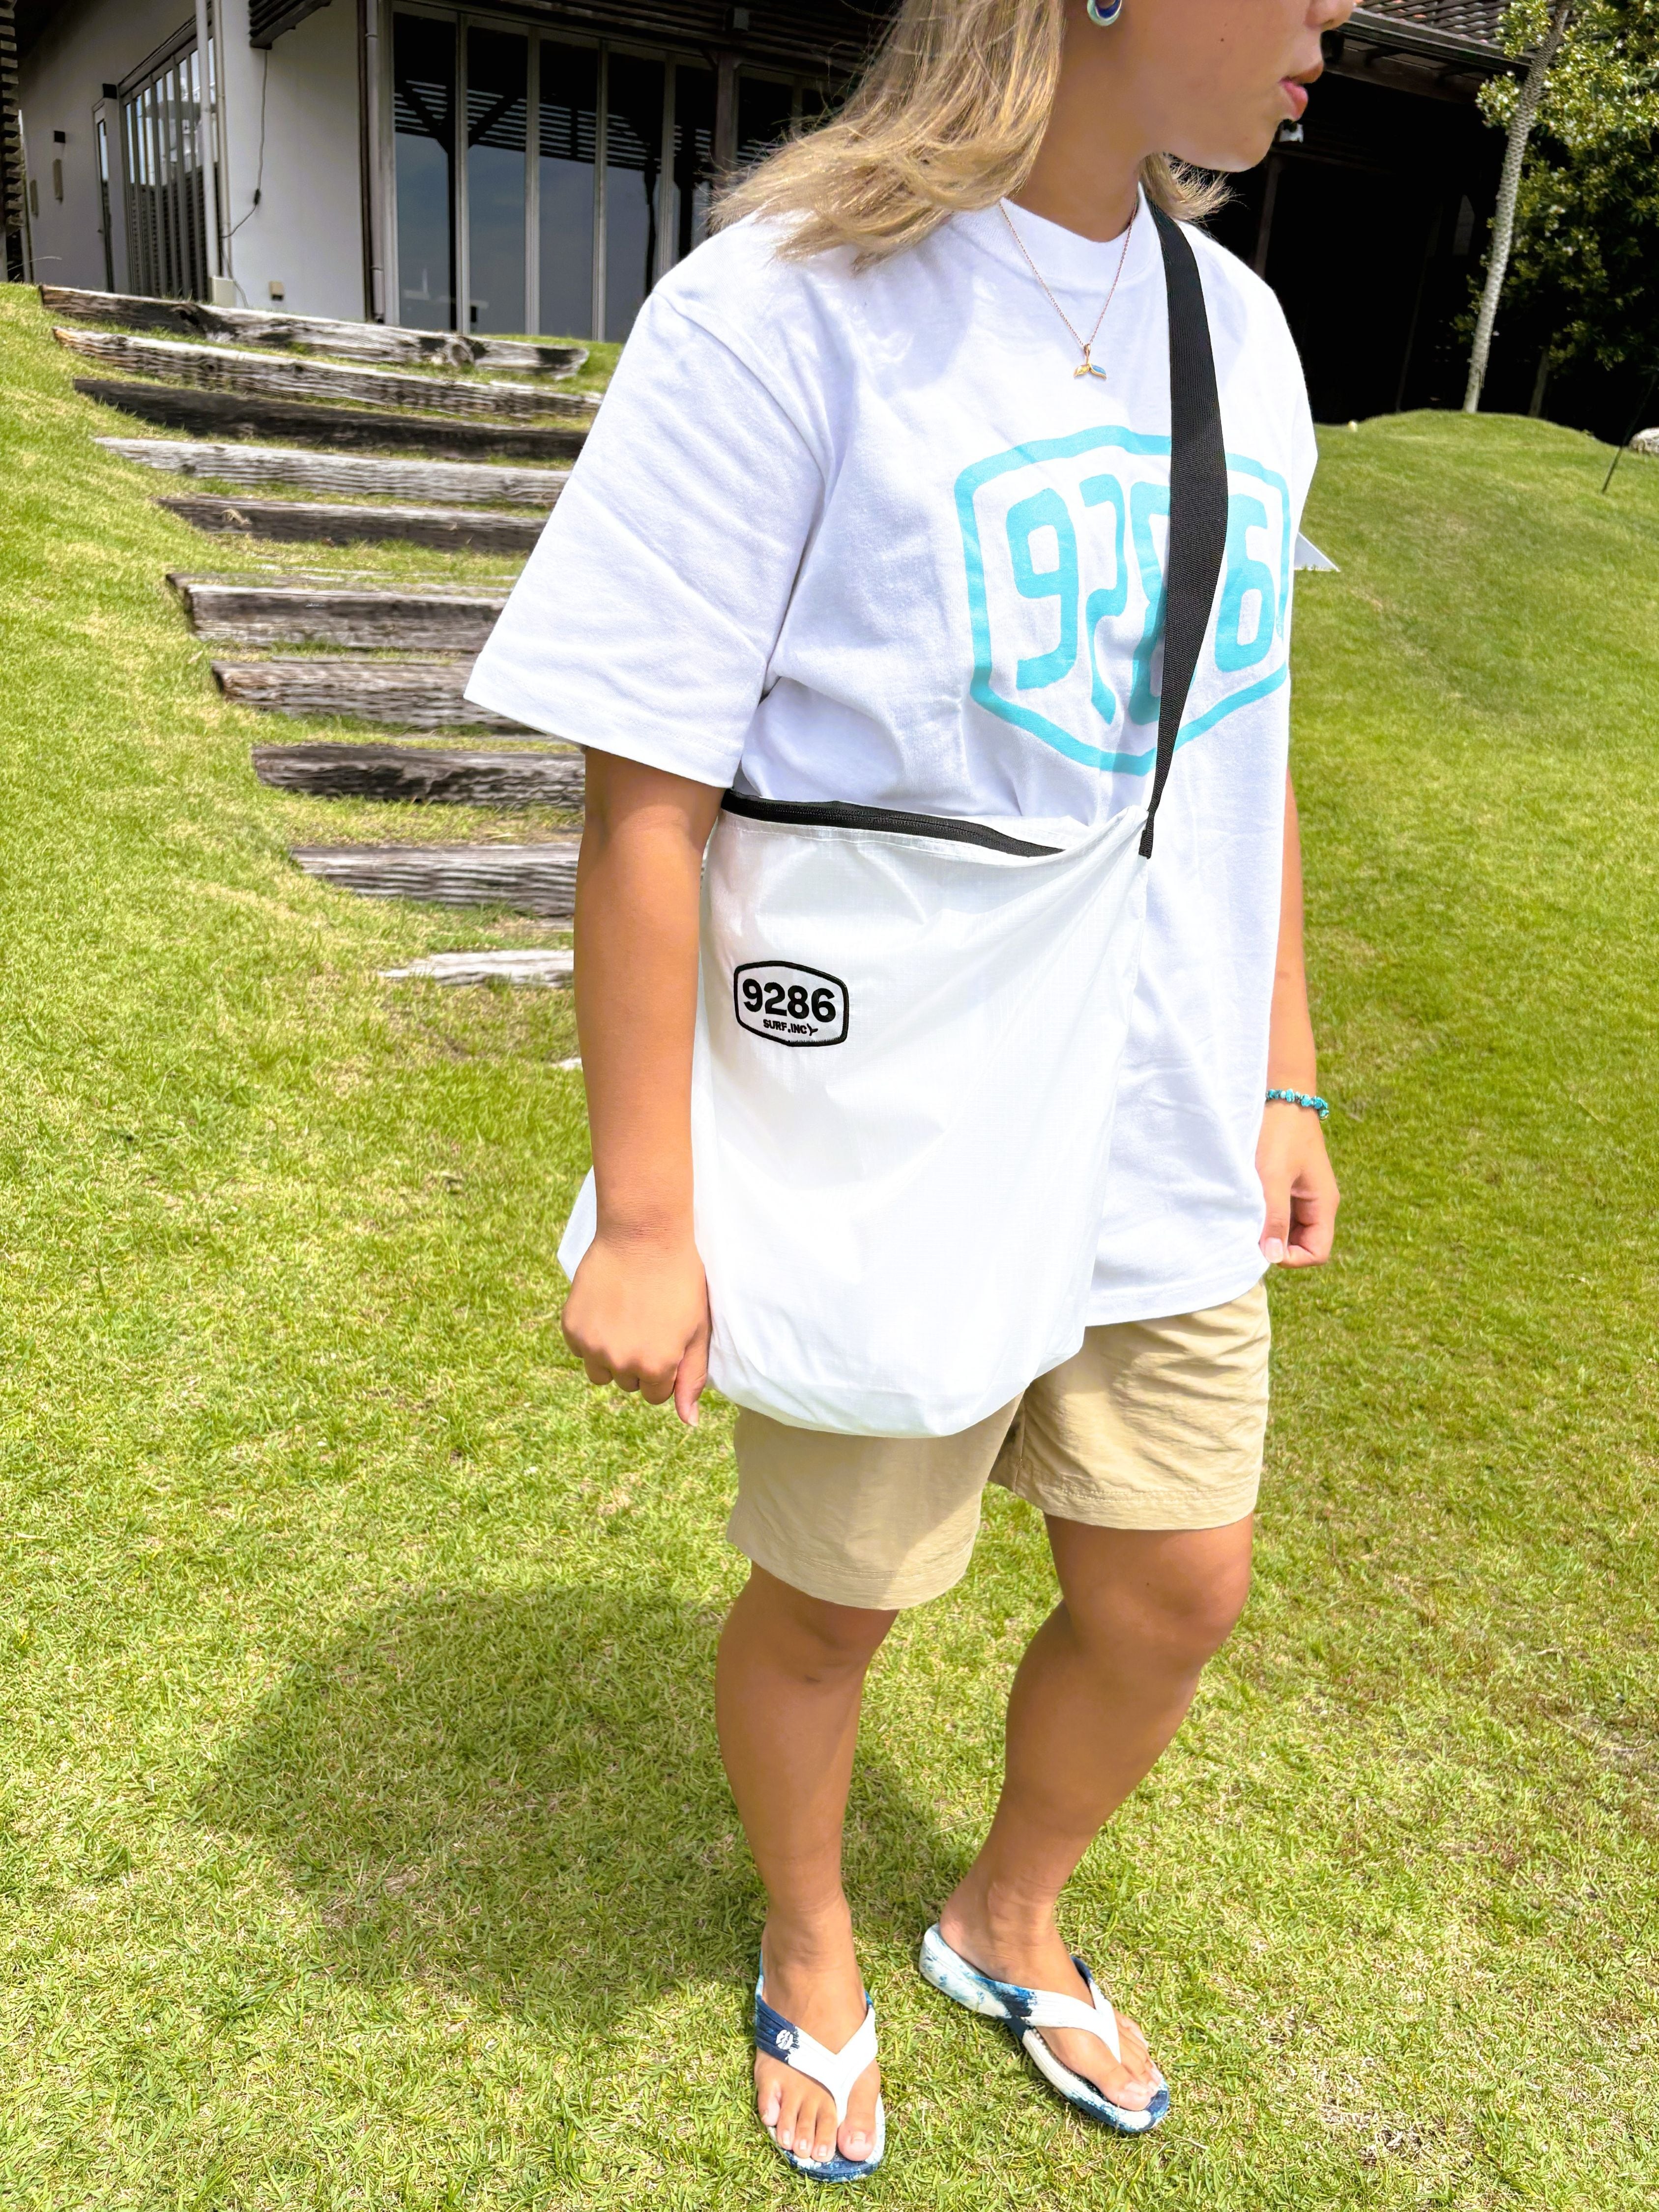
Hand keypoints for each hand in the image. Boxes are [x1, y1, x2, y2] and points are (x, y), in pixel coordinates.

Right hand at [561, 1229, 710, 1424]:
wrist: (643, 1234)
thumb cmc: (680, 1280)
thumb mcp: (697, 1330)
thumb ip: (692, 1379)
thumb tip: (688, 1422)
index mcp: (657, 1367)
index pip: (657, 1394)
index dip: (664, 1368)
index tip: (667, 1339)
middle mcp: (622, 1363)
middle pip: (628, 1384)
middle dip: (638, 1362)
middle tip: (647, 1322)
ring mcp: (593, 1346)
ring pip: (600, 1372)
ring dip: (611, 1356)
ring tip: (626, 1319)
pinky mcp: (571, 1327)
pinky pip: (580, 1349)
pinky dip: (591, 1336)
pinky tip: (607, 1308)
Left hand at [1256, 1104, 1338, 1267]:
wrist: (1280, 1096)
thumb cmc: (1279, 1134)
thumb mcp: (1273, 1177)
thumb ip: (1274, 1217)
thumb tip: (1273, 1257)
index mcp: (1324, 1204)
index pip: (1317, 1253)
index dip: (1291, 1258)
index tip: (1263, 1245)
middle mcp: (1318, 1204)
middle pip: (1303, 1245)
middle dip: (1278, 1245)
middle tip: (1250, 1230)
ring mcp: (1305, 1195)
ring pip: (1290, 1230)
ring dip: (1270, 1229)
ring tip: (1248, 1215)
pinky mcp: (1290, 1186)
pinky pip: (1281, 1213)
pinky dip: (1266, 1215)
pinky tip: (1249, 1203)